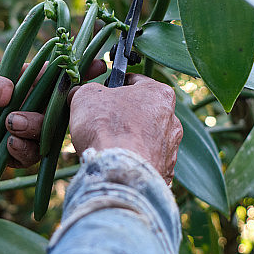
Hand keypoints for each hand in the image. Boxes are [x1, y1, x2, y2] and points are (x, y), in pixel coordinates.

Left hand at [0, 60, 106, 178]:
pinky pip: (32, 155)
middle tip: (54, 104)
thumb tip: (11, 91)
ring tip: (11, 125)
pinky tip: (8, 146)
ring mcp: (20, 131)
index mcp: (18, 82)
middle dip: (60, 106)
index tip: (97, 65)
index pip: (52, 74)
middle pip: (57, 106)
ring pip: (47, 132)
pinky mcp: (13, 155)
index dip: (74, 70)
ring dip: (34, 129)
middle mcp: (24, 106)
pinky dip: (23, 150)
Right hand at [68, 74, 182, 183]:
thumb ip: (86, 90)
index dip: (115, 86)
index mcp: (159, 93)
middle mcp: (172, 119)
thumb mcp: (86, 95)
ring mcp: (171, 148)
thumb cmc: (106, 128)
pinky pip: (147, 162)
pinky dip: (134, 161)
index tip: (102, 95)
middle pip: (143, 111)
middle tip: (102, 123)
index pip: (136, 81)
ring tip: (108, 147)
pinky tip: (118, 164)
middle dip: (124, 116)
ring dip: (130, 140)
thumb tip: (80, 93)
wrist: (118, 172)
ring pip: (146, 138)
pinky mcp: (166, 171)